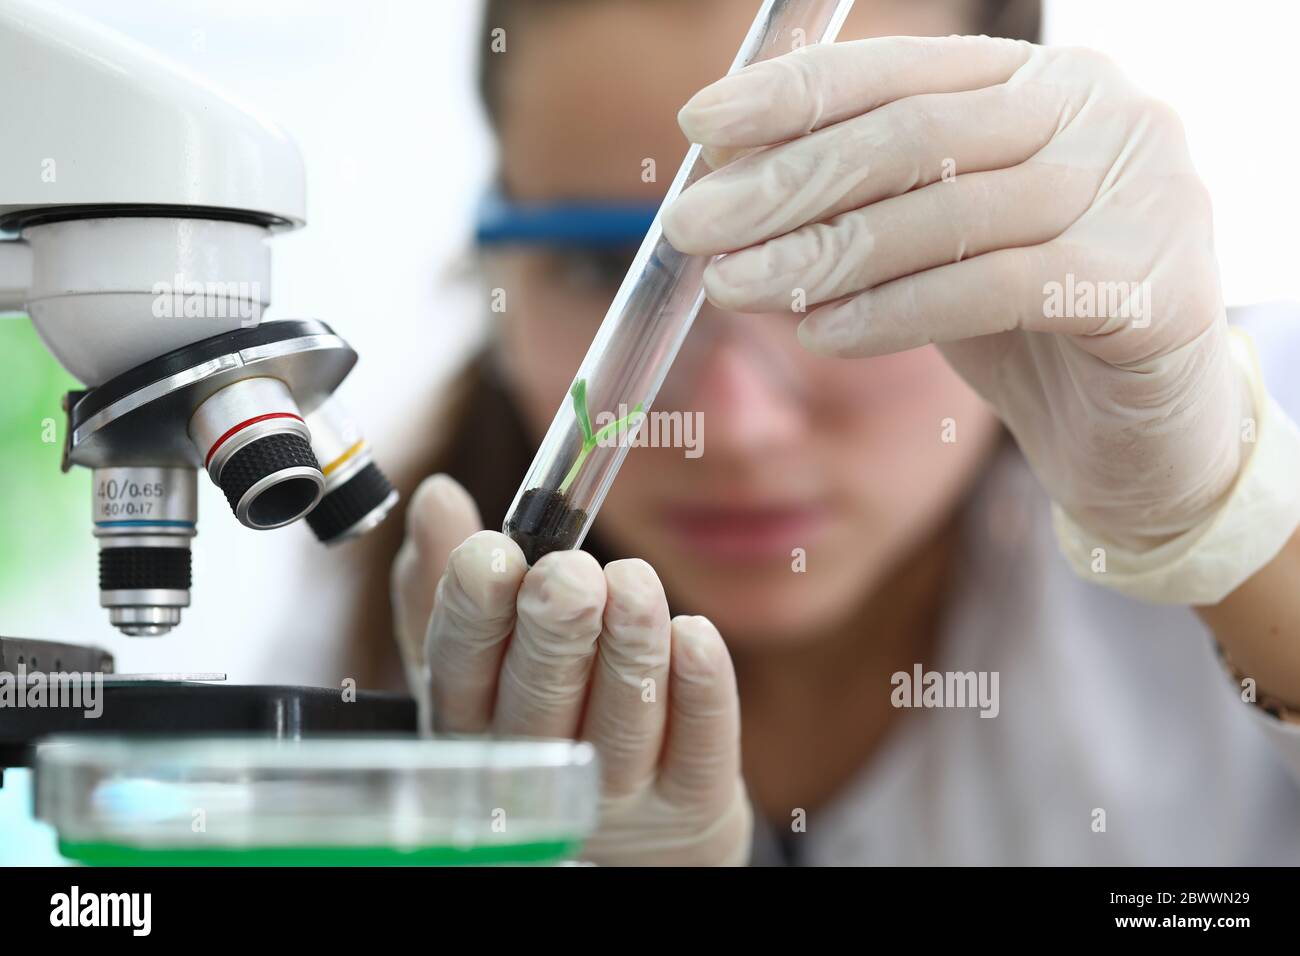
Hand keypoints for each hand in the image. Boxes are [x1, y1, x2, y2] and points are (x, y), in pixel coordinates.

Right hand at [391, 474, 751, 864]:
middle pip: (538, 701)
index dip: (473, 611)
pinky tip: (696, 634)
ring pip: (620, 722)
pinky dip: (699, 689)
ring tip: (635, 581)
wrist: (634, 825)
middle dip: (554, 631)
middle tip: (568, 574)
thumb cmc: (542, 710)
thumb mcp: (484, 652)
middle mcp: (535, 767)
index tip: (491, 551)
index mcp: (470, 721)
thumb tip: (438, 497)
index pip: (457, 669)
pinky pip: (696, 748)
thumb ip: (450, 579)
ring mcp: (614, 794)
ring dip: (629, 646)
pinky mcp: (686, 803)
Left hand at [665, 36, 1249, 549]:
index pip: (900, 70)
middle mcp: (1098, 113)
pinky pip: (996, 287)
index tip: (700, 125)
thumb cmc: (1026, 327)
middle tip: (695, 228)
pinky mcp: (1153, 284)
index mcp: (1040, 82)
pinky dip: (894, 311)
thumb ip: (858, 203)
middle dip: (787, 184)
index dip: (794, 94)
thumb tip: (730, 176)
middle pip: (915, 135)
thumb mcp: (930, 249)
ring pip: (948, 211)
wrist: (1143, 434)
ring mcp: (1140, 191)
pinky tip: (821, 333)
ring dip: (822, 254)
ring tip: (734, 289)